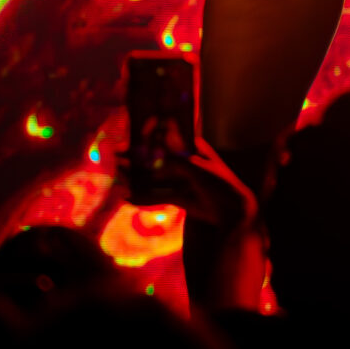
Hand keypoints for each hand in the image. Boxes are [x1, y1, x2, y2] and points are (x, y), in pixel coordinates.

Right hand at [123, 127, 256, 231]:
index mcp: (192, 148)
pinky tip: (129, 198)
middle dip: (138, 160)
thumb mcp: (196, 167)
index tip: (129, 139)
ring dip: (138, 178)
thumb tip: (152, 150)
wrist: (232, 210)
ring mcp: (182, 180)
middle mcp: (185, 162)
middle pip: (158, 160)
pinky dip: (144, 198)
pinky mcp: (180, 198)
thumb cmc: (219, 182)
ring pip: (155, 178)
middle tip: (117, 160)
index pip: (167, 139)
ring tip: (118, 176)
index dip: (148, 138)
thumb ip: (173, 159)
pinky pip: (159, 197)